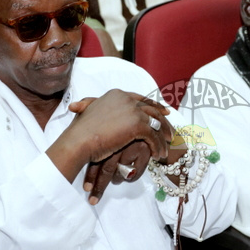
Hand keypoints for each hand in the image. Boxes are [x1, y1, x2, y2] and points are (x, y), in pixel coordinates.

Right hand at [52, 90, 172, 202]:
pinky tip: (158, 155)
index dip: (153, 106)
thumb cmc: (80, 131)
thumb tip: (82, 105)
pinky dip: (158, 146)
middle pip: (151, 110)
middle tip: (171, 131)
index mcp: (117, 95)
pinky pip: (153, 136)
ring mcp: (133, 111)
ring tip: (166, 148)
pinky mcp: (138, 125)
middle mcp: (127, 99)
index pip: (140, 99)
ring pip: (155, 123)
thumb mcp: (87, 112)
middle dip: (163, 121)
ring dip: (162, 137)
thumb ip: (92, 106)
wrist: (78, 140)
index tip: (164, 112)